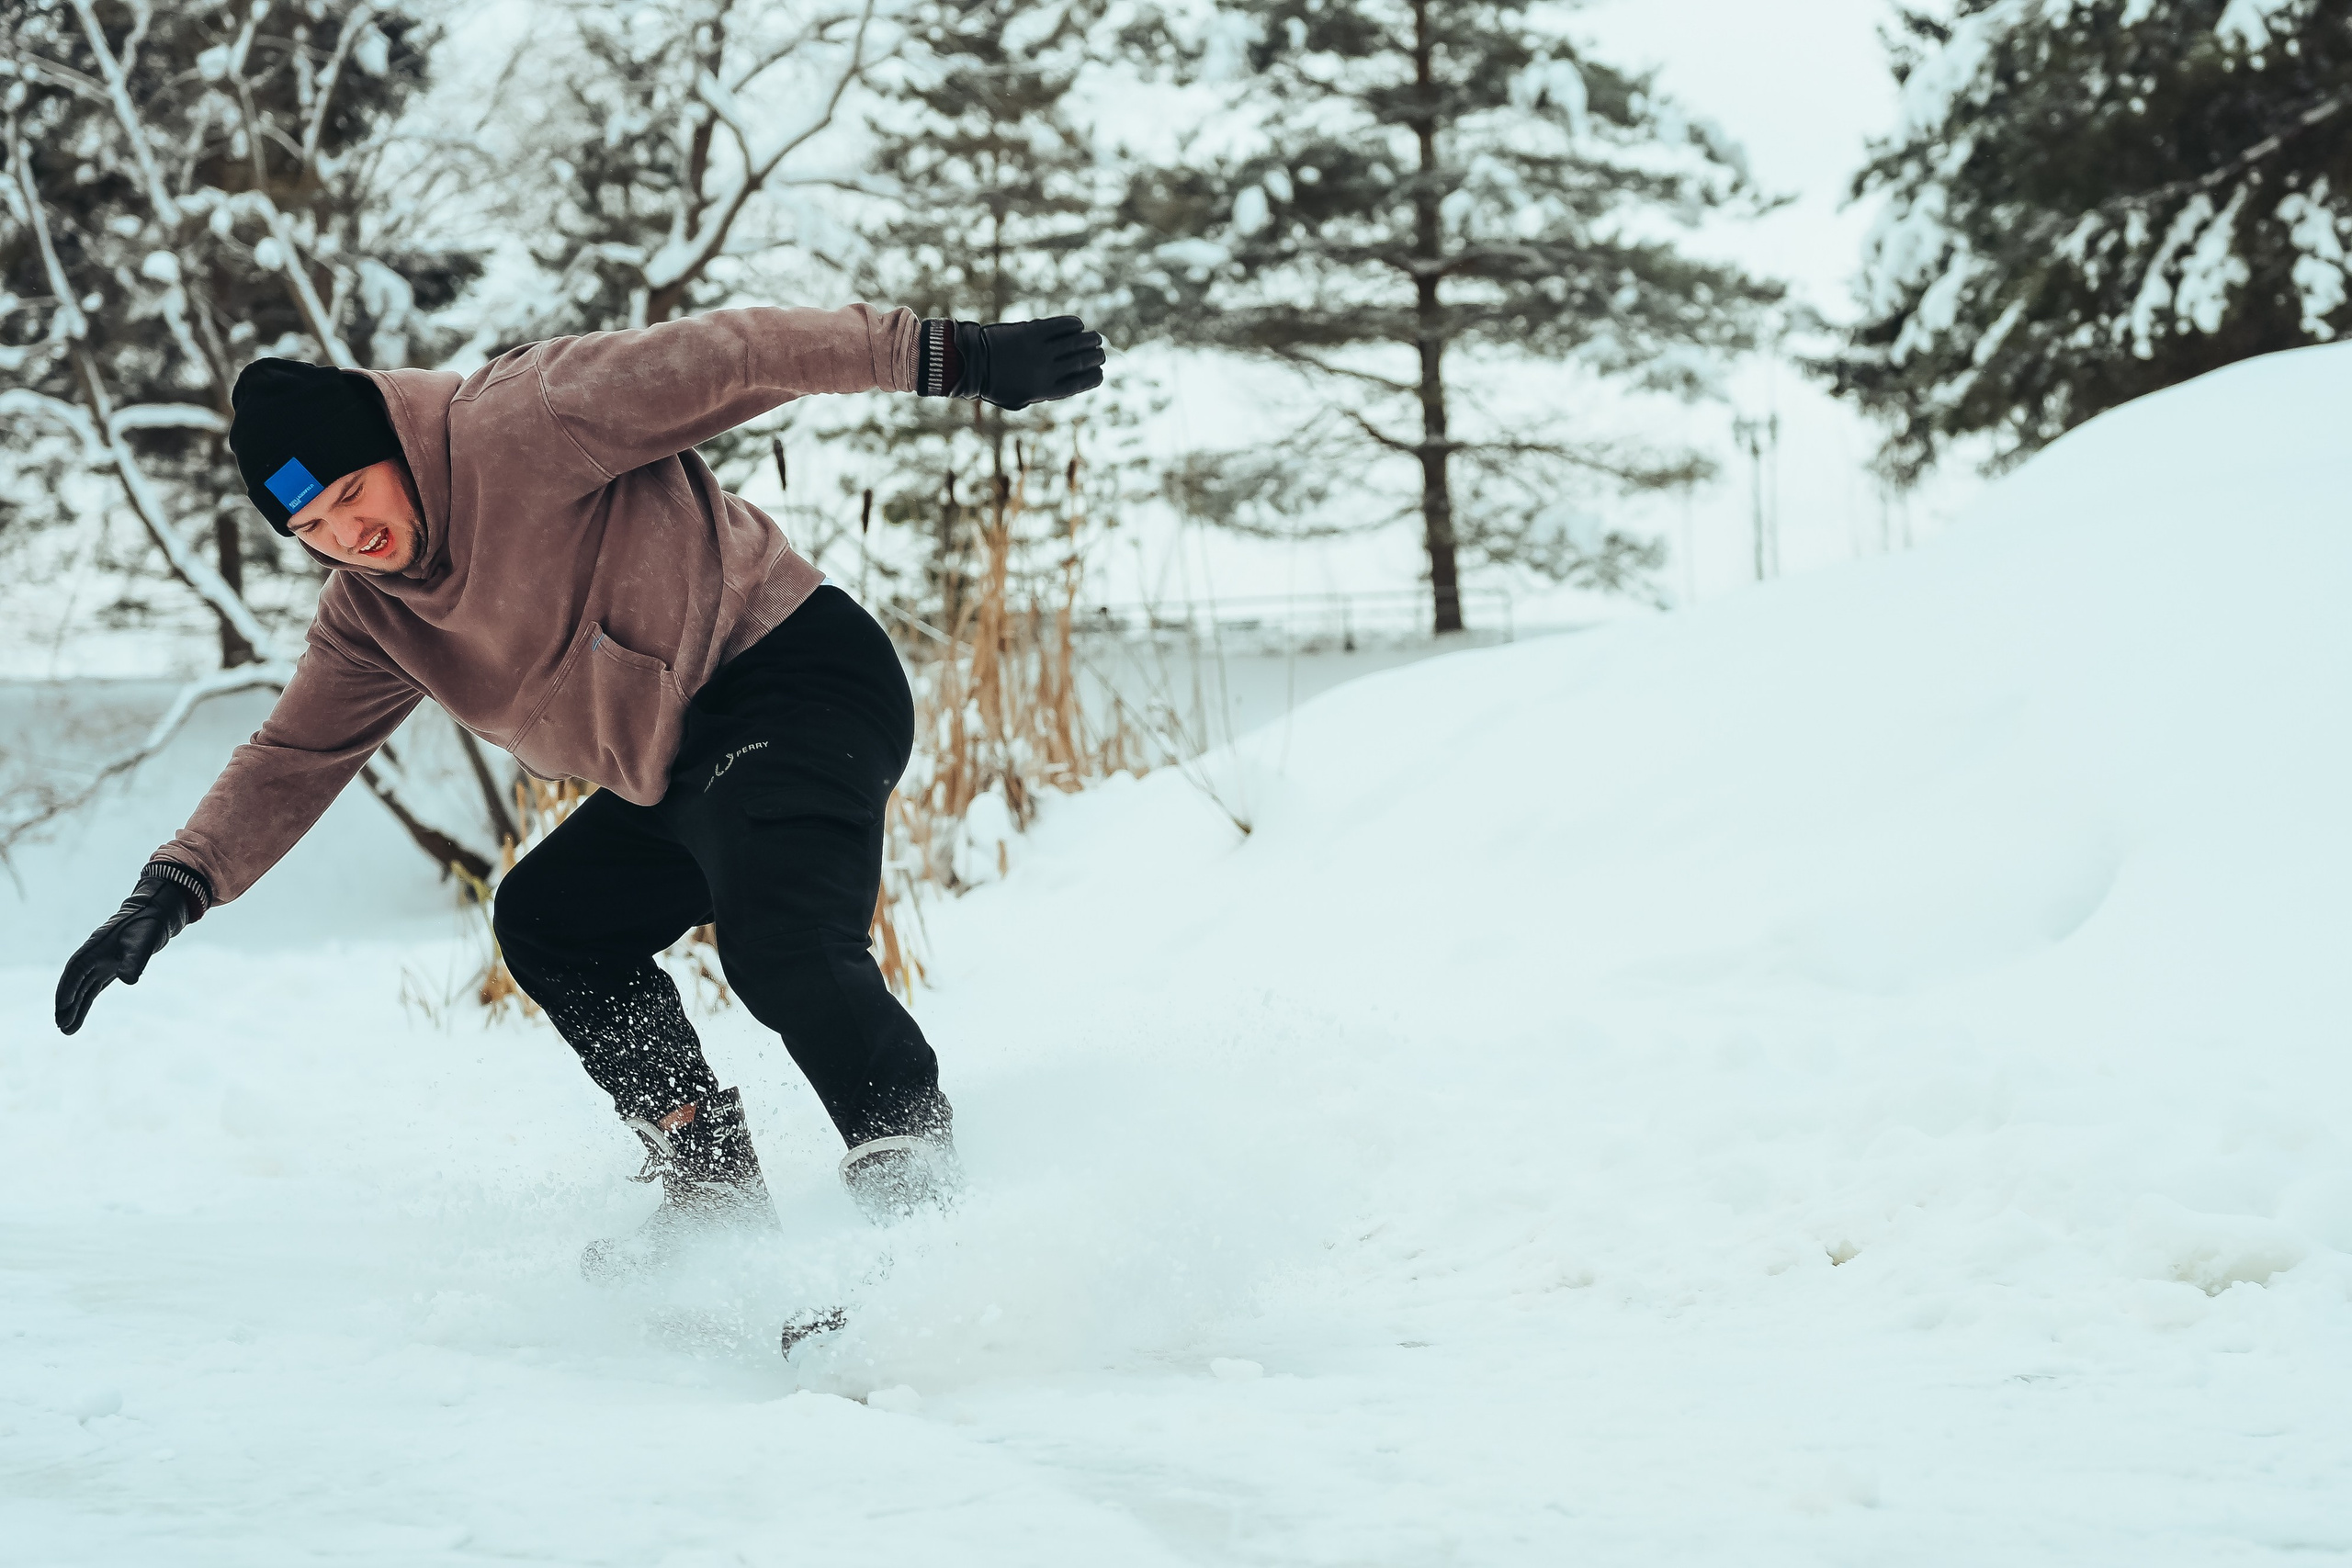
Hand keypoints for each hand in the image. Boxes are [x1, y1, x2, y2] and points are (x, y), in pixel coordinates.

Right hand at [56, 862, 208, 1034]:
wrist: (156, 914)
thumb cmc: (147, 926)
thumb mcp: (143, 943)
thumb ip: (134, 960)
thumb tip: (127, 980)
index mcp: (94, 948)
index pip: (76, 971)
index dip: (68, 988)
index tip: (63, 1006)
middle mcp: (92, 957)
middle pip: (74, 983)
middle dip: (66, 1004)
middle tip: (60, 1025)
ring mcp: (99, 964)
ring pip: (81, 990)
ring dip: (73, 1008)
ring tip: (65, 1030)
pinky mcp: (108, 969)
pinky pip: (90, 990)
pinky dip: (84, 1003)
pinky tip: (77, 1019)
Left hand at [953, 317, 1106, 409]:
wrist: (973, 362)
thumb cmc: (995, 384)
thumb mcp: (1019, 399)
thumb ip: (1042, 394)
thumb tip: (1063, 384)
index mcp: (1045, 390)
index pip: (1080, 384)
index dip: (1094, 378)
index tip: (1100, 373)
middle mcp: (1046, 369)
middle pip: (1081, 361)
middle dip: (1095, 357)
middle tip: (1100, 353)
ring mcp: (1040, 349)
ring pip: (1076, 342)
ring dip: (1090, 339)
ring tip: (1096, 338)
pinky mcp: (1033, 330)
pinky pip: (1060, 326)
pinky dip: (1073, 325)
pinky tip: (1078, 326)